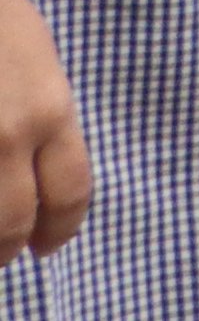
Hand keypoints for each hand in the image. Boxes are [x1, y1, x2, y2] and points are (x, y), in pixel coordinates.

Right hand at [0, 0, 76, 255]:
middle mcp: (8, 135)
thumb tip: (37, 177)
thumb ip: (43, 121)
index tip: (49, 246)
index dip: (61, 229)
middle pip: (14, 223)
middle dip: (8, 248)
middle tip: (4, 255)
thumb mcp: (38, 65)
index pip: (71, 192)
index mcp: (50, 111)